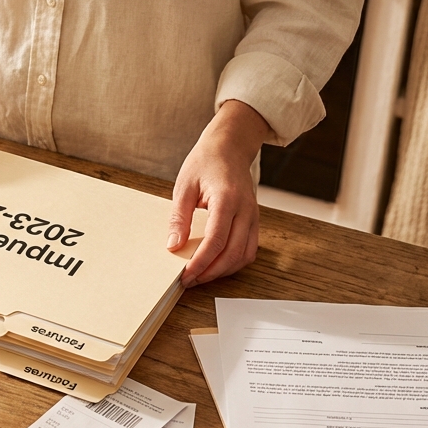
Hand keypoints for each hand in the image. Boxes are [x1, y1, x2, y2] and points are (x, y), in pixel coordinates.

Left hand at [168, 100, 270, 286]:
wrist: (229, 147)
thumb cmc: (205, 162)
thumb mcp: (184, 186)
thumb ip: (179, 217)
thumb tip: (173, 245)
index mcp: (227, 199)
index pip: (216, 240)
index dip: (200, 262)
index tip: (184, 275)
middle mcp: (246, 210)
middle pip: (232, 253)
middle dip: (210, 272)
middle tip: (188, 280)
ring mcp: (253, 216)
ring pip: (244, 256)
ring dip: (223, 271)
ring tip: (200, 275)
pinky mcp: (254, 220)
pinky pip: (249, 249)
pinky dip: (234, 262)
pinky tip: (215, 264)